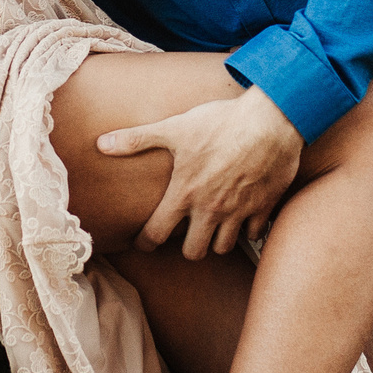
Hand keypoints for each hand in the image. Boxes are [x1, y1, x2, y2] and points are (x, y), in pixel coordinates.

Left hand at [98, 88, 302, 258]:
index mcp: (185, 193)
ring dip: (216, 241)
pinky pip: (254, 234)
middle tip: (186, 234)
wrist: (271, 120)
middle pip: (194, 252)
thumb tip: (101, 144)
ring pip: (224, 248)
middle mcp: (211, 209)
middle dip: (186, 247)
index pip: (157, 234)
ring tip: (212, 227)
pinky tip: (243, 217)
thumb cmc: (221, 123)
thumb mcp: (174, 128)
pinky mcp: (263, 208)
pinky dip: (248, 230)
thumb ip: (137, 139)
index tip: (144, 243)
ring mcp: (239, 212)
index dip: (146, 242)